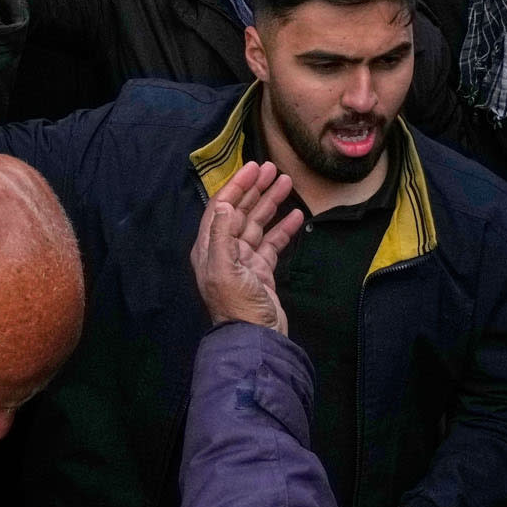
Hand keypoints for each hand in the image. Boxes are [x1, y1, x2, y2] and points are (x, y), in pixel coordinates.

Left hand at [189, 161, 303, 335]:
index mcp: (209, 248)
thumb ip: (223, 235)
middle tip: (273, 169)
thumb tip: (226, 204)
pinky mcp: (261, 271)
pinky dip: (283, 228)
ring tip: (287, 183)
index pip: (221, 208)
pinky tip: (296, 215)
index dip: (236, 186)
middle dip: (255, 189)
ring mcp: (244, 260)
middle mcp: (225, 250)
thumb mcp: (226, 269)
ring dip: (271, 203)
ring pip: (258, 224)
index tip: (253, 168)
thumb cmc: (237, 305)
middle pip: (240, 212)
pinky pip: (272, 243)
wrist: (256, 338)